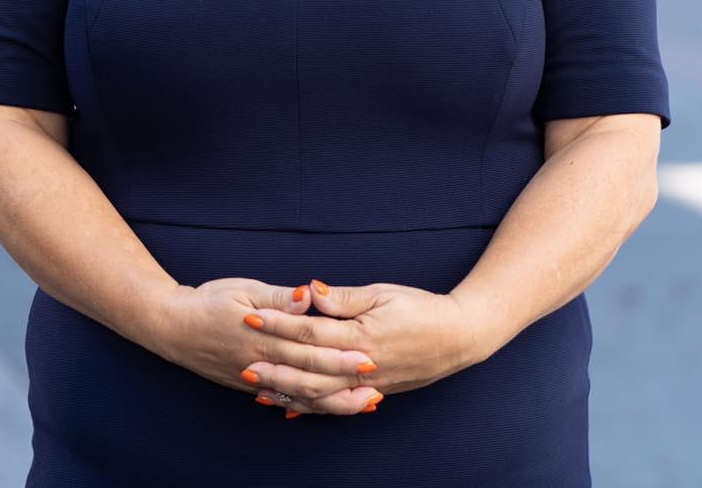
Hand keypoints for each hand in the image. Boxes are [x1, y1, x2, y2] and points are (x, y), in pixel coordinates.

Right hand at [159, 278, 379, 412]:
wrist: (173, 327)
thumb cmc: (210, 300)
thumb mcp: (245, 289)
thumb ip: (279, 298)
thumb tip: (308, 296)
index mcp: (264, 337)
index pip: (309, 348)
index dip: (340, 355)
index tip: (368, 355)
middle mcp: (262, 363)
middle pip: (310, 377)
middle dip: (344, 382)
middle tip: (376, 383)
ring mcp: (255, 379)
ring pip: (300, 397)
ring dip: (332, 401)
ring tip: (362, 403)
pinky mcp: (249, 386)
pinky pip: (284, 402)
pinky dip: (308, 406)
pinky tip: (326, 407)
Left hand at [240, 280, 484, 415]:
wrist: (459, 337)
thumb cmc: (421, 308)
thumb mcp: (382, 293)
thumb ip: (343, 297)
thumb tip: (309, 290)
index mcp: (361, 337)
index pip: (311, 332)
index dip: (279, 325)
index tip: (251, 316)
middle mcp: (362, 366)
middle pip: (309, 370)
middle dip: (274, 366)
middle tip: (242, 363)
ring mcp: (368, 384)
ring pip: (320, 395)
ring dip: (287, 393)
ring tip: (258, 390)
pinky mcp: (374, 393)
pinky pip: (337, 406)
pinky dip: (312, 408)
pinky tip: (291, 409)